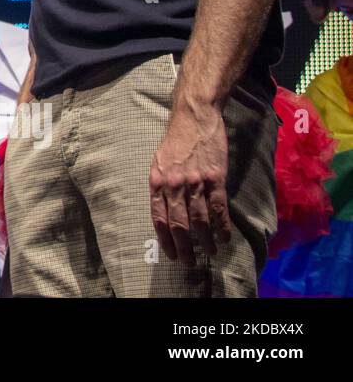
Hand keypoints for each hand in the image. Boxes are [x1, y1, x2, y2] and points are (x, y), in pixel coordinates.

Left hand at [150, 100, 229, 265]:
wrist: (194, 118)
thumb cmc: (175, 141)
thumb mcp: (158, 163)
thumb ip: (161, 187)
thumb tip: (163, 213)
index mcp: (157, 182)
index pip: (158, 218)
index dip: (165, 240)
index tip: (171, 255)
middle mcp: (174, 185)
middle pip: (179, 225)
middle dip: (184, 248)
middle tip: (189, 263)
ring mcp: (196, 182)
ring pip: (200, 220)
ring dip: (206, 241)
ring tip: (210, 253)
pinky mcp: (216, 179)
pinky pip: (219, 209)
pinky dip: (222, 227)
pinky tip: (224, 238)